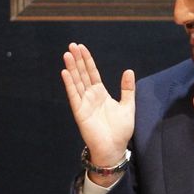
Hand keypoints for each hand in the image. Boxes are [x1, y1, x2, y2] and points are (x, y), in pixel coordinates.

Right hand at [61, 43, 134, 169]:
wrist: (114, 148)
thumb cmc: (120, 130)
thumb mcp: (128, 105)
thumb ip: (127, 89)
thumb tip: (128, 71)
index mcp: (100, 93)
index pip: (92, 73)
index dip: (87, 60)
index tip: (82, 48)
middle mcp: (90, 96)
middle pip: (82, 74)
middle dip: (77, 59)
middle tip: (71, 45)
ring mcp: (83, 103)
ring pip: (76, 81)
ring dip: (71, 68)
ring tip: (67, 54)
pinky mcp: (79, 111)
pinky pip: (73, 95)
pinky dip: (69, 83)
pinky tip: (65, 72)